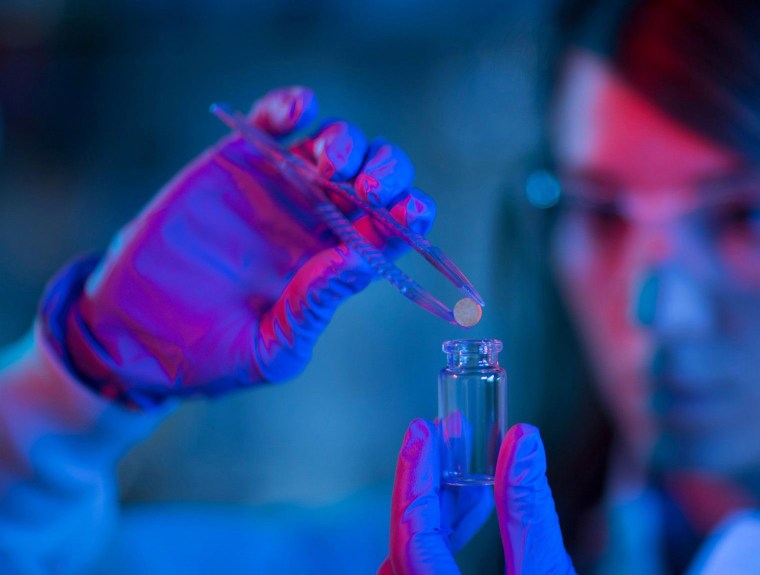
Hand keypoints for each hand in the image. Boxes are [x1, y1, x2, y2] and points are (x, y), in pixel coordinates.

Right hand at [52, 87, 434, 406]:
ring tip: (331, 165)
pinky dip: (291, 108)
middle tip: (368, 188)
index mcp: (338, 265)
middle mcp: (319, 222)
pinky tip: (299, 113)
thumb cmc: (207, 355)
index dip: (410, 216)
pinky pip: (274, 121)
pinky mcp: (236, 162)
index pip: (393, 231)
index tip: (407, 213)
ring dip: (348, 143)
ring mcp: (281, 189)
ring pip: (337, 144)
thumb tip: (359, 262)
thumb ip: (313, 307)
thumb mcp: (269, 349)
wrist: (131, 335)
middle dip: (387, 174)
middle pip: (377, 180)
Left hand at [379, 420, 575, 574]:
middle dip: (425, 484)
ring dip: (439, 507)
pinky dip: (447, 534)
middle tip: (437, 435)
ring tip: (461, 460)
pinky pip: (429, 567)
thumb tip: (523, 439)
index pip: (411, 531)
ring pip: (415, 554)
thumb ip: (529, 510)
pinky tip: (476, 504)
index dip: (415, 475)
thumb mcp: (545, 572)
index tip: (422, 430)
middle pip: (407, 540)